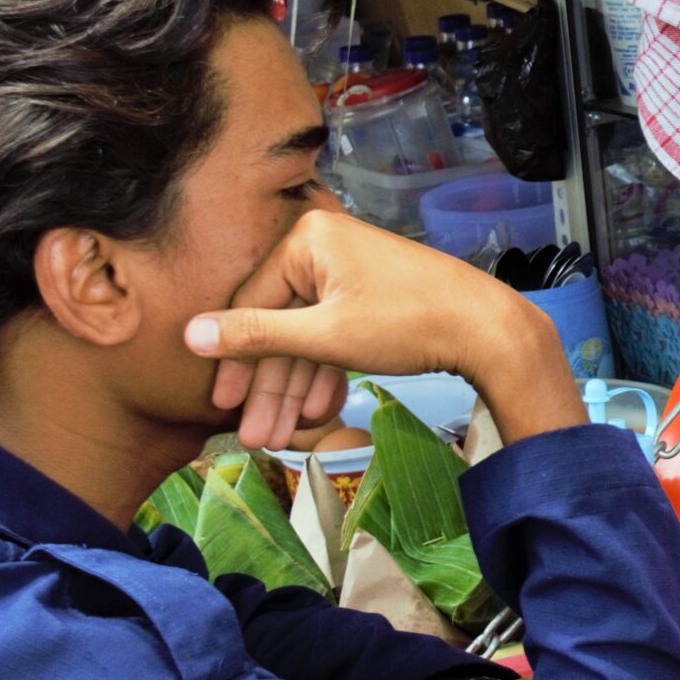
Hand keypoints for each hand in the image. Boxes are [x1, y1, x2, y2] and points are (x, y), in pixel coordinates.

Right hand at [185, 208, 581, 451]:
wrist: (489, 329)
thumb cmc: (409, 323)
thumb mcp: (324, 336)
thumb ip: (256, 336)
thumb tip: (190, 334)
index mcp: (309, 240)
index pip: (251, 303)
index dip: (234, 361)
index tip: (221, 404)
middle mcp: (326, 247)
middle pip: (279, 324)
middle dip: (268, 387)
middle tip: (253, 436)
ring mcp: (352, 271)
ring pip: (308, 335)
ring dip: (293, 389)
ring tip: (279, 439)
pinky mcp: (373, 295)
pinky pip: (335, 333)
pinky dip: (325, 372)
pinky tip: (316, 413)